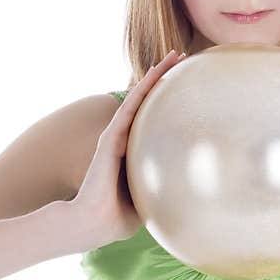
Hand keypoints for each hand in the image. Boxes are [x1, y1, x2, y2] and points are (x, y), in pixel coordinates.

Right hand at [70, 49, 186, 249]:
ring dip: (156, 75)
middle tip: (182, 59)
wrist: (90, 223)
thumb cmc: (115, 217)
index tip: (188, 88)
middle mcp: (124, 140)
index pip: (154, 122)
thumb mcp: (146, 200)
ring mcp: (116, 136)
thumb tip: (189, 193)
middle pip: (147, 103)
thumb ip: (159, 189)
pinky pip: (131, 107)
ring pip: (140, 98)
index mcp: (132, 153)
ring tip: (174, 56)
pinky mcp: (111, 138)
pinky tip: (156, 72)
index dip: (168, 103)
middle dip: (164, 80)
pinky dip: (144, 88)